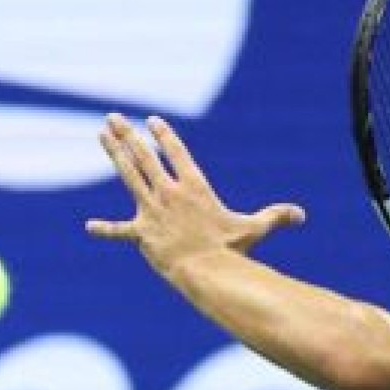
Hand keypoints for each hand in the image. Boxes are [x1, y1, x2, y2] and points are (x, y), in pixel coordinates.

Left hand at [85, 113, 304, 275]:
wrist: (209, 272)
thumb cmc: (232, 252)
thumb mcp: (255, 230)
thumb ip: (276, 217)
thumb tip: (300, 215)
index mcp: (195, 187)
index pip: (177, 153)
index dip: (164, 135)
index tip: (153, 121)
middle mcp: (170, 193)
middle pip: (145, 156)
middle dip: (129, 134)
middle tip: (113, 117)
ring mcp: (153, 211)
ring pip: (129, 175)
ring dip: (114, 153)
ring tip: (102, 135)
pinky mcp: (141, 234)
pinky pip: (119, 231)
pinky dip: (105, 230)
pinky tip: (89, 227)